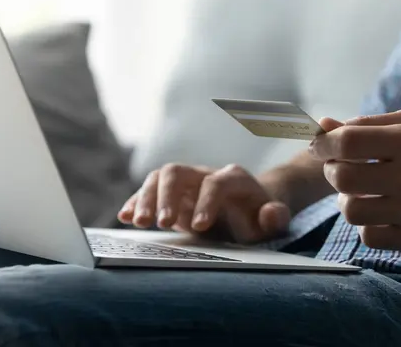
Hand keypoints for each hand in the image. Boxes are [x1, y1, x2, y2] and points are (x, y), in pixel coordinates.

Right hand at [117, 164, 290, 242]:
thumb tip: (271, 213)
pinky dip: (136, 202)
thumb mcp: (272, 221)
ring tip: (138, 222)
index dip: (206, 202)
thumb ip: (275, 217)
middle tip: (162, 224)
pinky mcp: (171, 195)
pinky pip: (149, 190)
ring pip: (159, 178)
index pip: (215, 183)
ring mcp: (185, 183)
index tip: (199, 227)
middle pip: (178, 172)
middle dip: (167, 196)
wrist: (247, 208)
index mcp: (232, 178)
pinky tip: (125, 216)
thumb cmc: (258, 217)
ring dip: (146, 198)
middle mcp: (204, 174)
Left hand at [309, 109, 400, 250]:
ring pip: (351, 210)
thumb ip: (366, 124)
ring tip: (360, 191)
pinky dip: (365, 224)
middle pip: (343, 177)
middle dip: (331, 170)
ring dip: (346, 199)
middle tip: (340, 167)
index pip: (348, 141)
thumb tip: (322, 124)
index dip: (324, 143)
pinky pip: (368, 237)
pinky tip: (378, 212)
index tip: (319, 146)